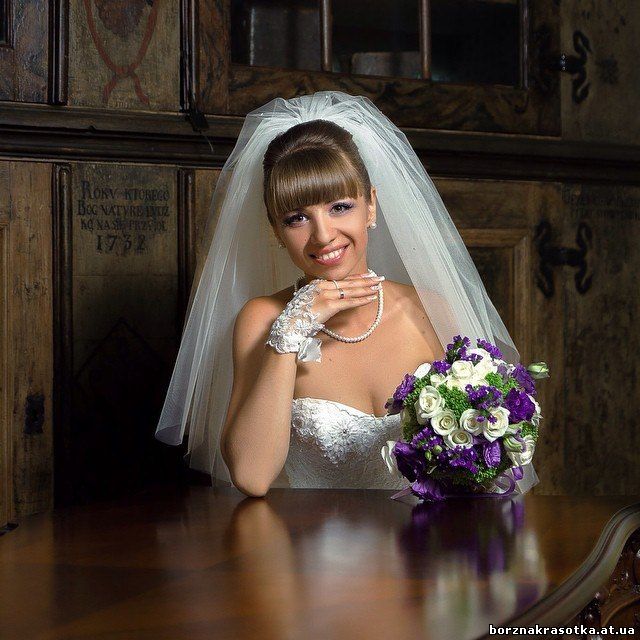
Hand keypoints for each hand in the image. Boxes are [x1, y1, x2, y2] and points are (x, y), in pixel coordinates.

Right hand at [265, 273, 383, 361]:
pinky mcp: (329, 305)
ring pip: (351, 290)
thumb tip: (331, 300)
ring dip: (366, 288)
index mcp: (316, 284)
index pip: (340, 279)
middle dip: (365, 279)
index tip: (366, 275)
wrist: (289, 325)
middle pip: (348, 282)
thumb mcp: (308, 302)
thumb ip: (319, 298)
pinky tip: (371, 298)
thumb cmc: (298, 318)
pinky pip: (349, 302)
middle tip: (378, 277)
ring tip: (378, 286)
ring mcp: (325, 295)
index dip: (355, 277)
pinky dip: (361, 299)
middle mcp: (321, 286)